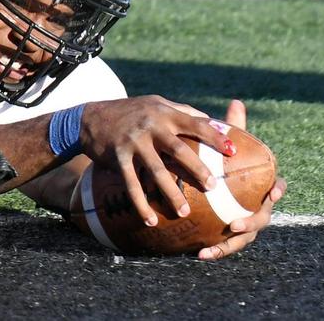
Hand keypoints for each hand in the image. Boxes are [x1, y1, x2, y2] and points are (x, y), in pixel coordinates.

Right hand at [79, 95, 233, 227]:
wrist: (90, 118)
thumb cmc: (131, 111)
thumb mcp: (156, 104)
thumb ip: (182, 112)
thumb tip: (214, 123)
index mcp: (163, 113)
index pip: (194, 124)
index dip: (214, 137)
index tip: (233, 151)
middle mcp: (149, 126)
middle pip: (178, 149)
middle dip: (197, 169)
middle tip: (213, 187)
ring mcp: (133, 142)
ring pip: (156, 171)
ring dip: (171, 193)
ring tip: (185, 212)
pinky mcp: (118, 157)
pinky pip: (132, 184)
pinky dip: (141, 204)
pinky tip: (150, 220)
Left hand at [197, 99, 285, 260]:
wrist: (214, 183)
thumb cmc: (224, 161)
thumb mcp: (225, 145)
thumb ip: (232, 127)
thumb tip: (236, 101)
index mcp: (261, 185)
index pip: (276, 187)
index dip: (277, 189)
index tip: (274, 189)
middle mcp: (258, 206)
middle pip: (262, 217)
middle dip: (251, 221)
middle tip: (236, 222)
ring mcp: (245, 223)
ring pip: (244, 238)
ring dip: (230, 245)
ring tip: (213, 247)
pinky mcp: (229, 235)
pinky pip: (225, 246)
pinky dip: (215, 251)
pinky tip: (199, 254)